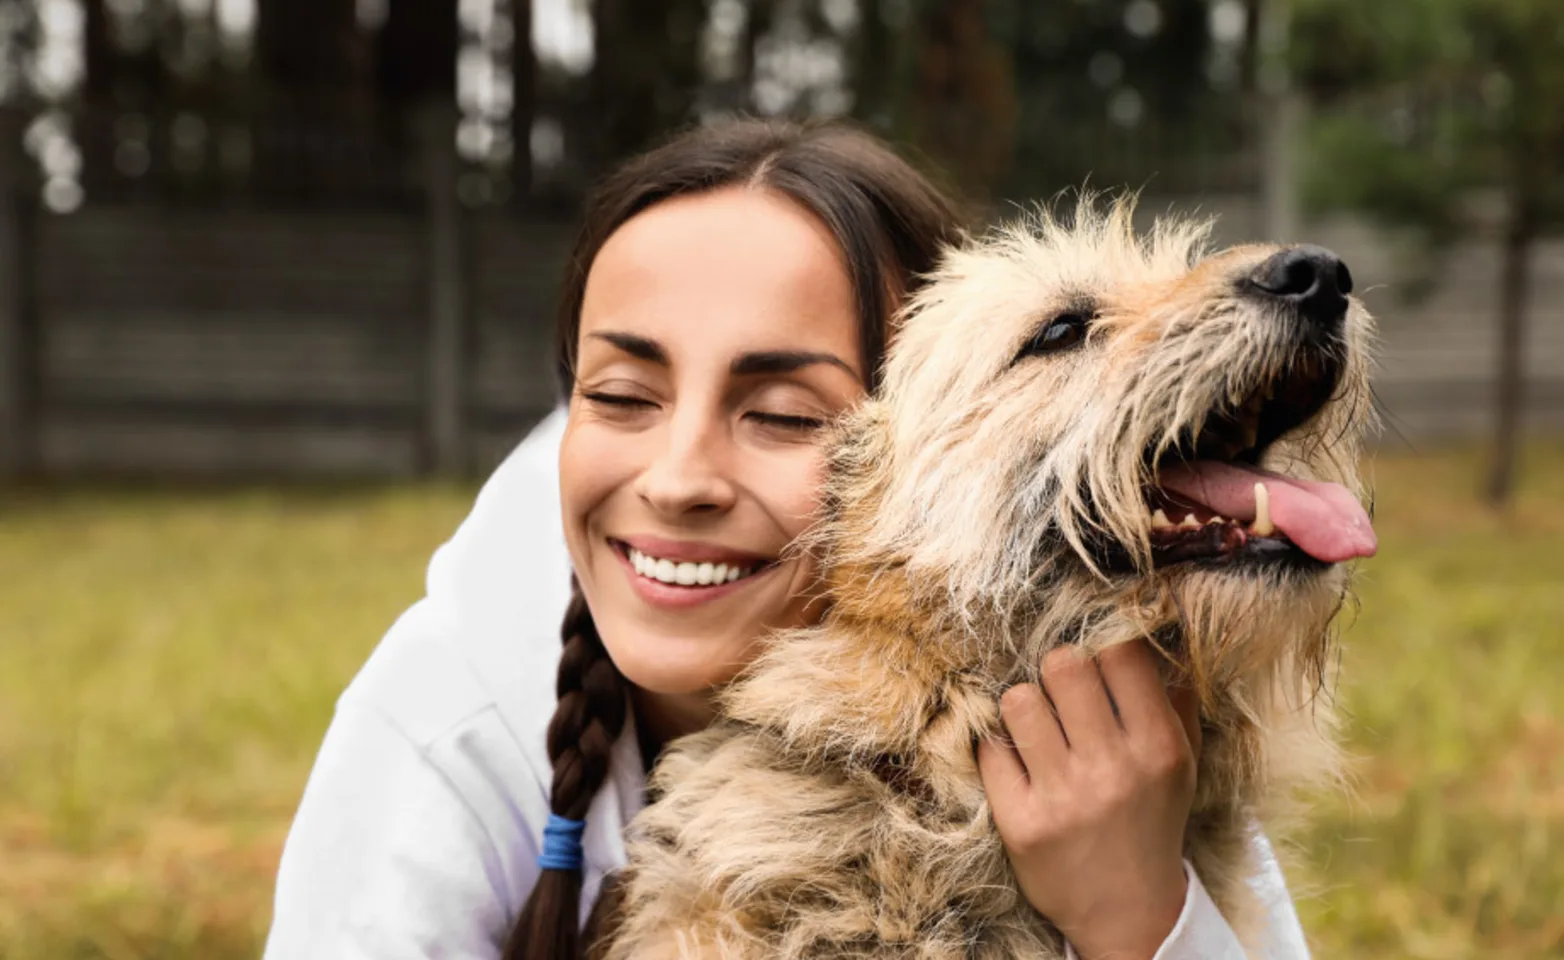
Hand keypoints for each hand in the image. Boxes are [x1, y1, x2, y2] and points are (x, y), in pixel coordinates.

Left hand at [976, 638, 1201, 959]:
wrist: (1128, 913)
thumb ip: (1176, 701)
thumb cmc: (1151, 822)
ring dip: (1023, 706)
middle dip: (1056, 668)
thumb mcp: (1181, 765)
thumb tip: (1159, 637)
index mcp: (1158, 747)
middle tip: (1060, 692)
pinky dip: (999, 748)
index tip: (1097, 660)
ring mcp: (1063, 797)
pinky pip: (989, 749)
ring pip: (1018, 700)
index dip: (1103, 645)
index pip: (1121, 654)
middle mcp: (1112, 768)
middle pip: (1062, 665)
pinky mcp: (1020, 823)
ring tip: (1036, 727)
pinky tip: (1017, 762)